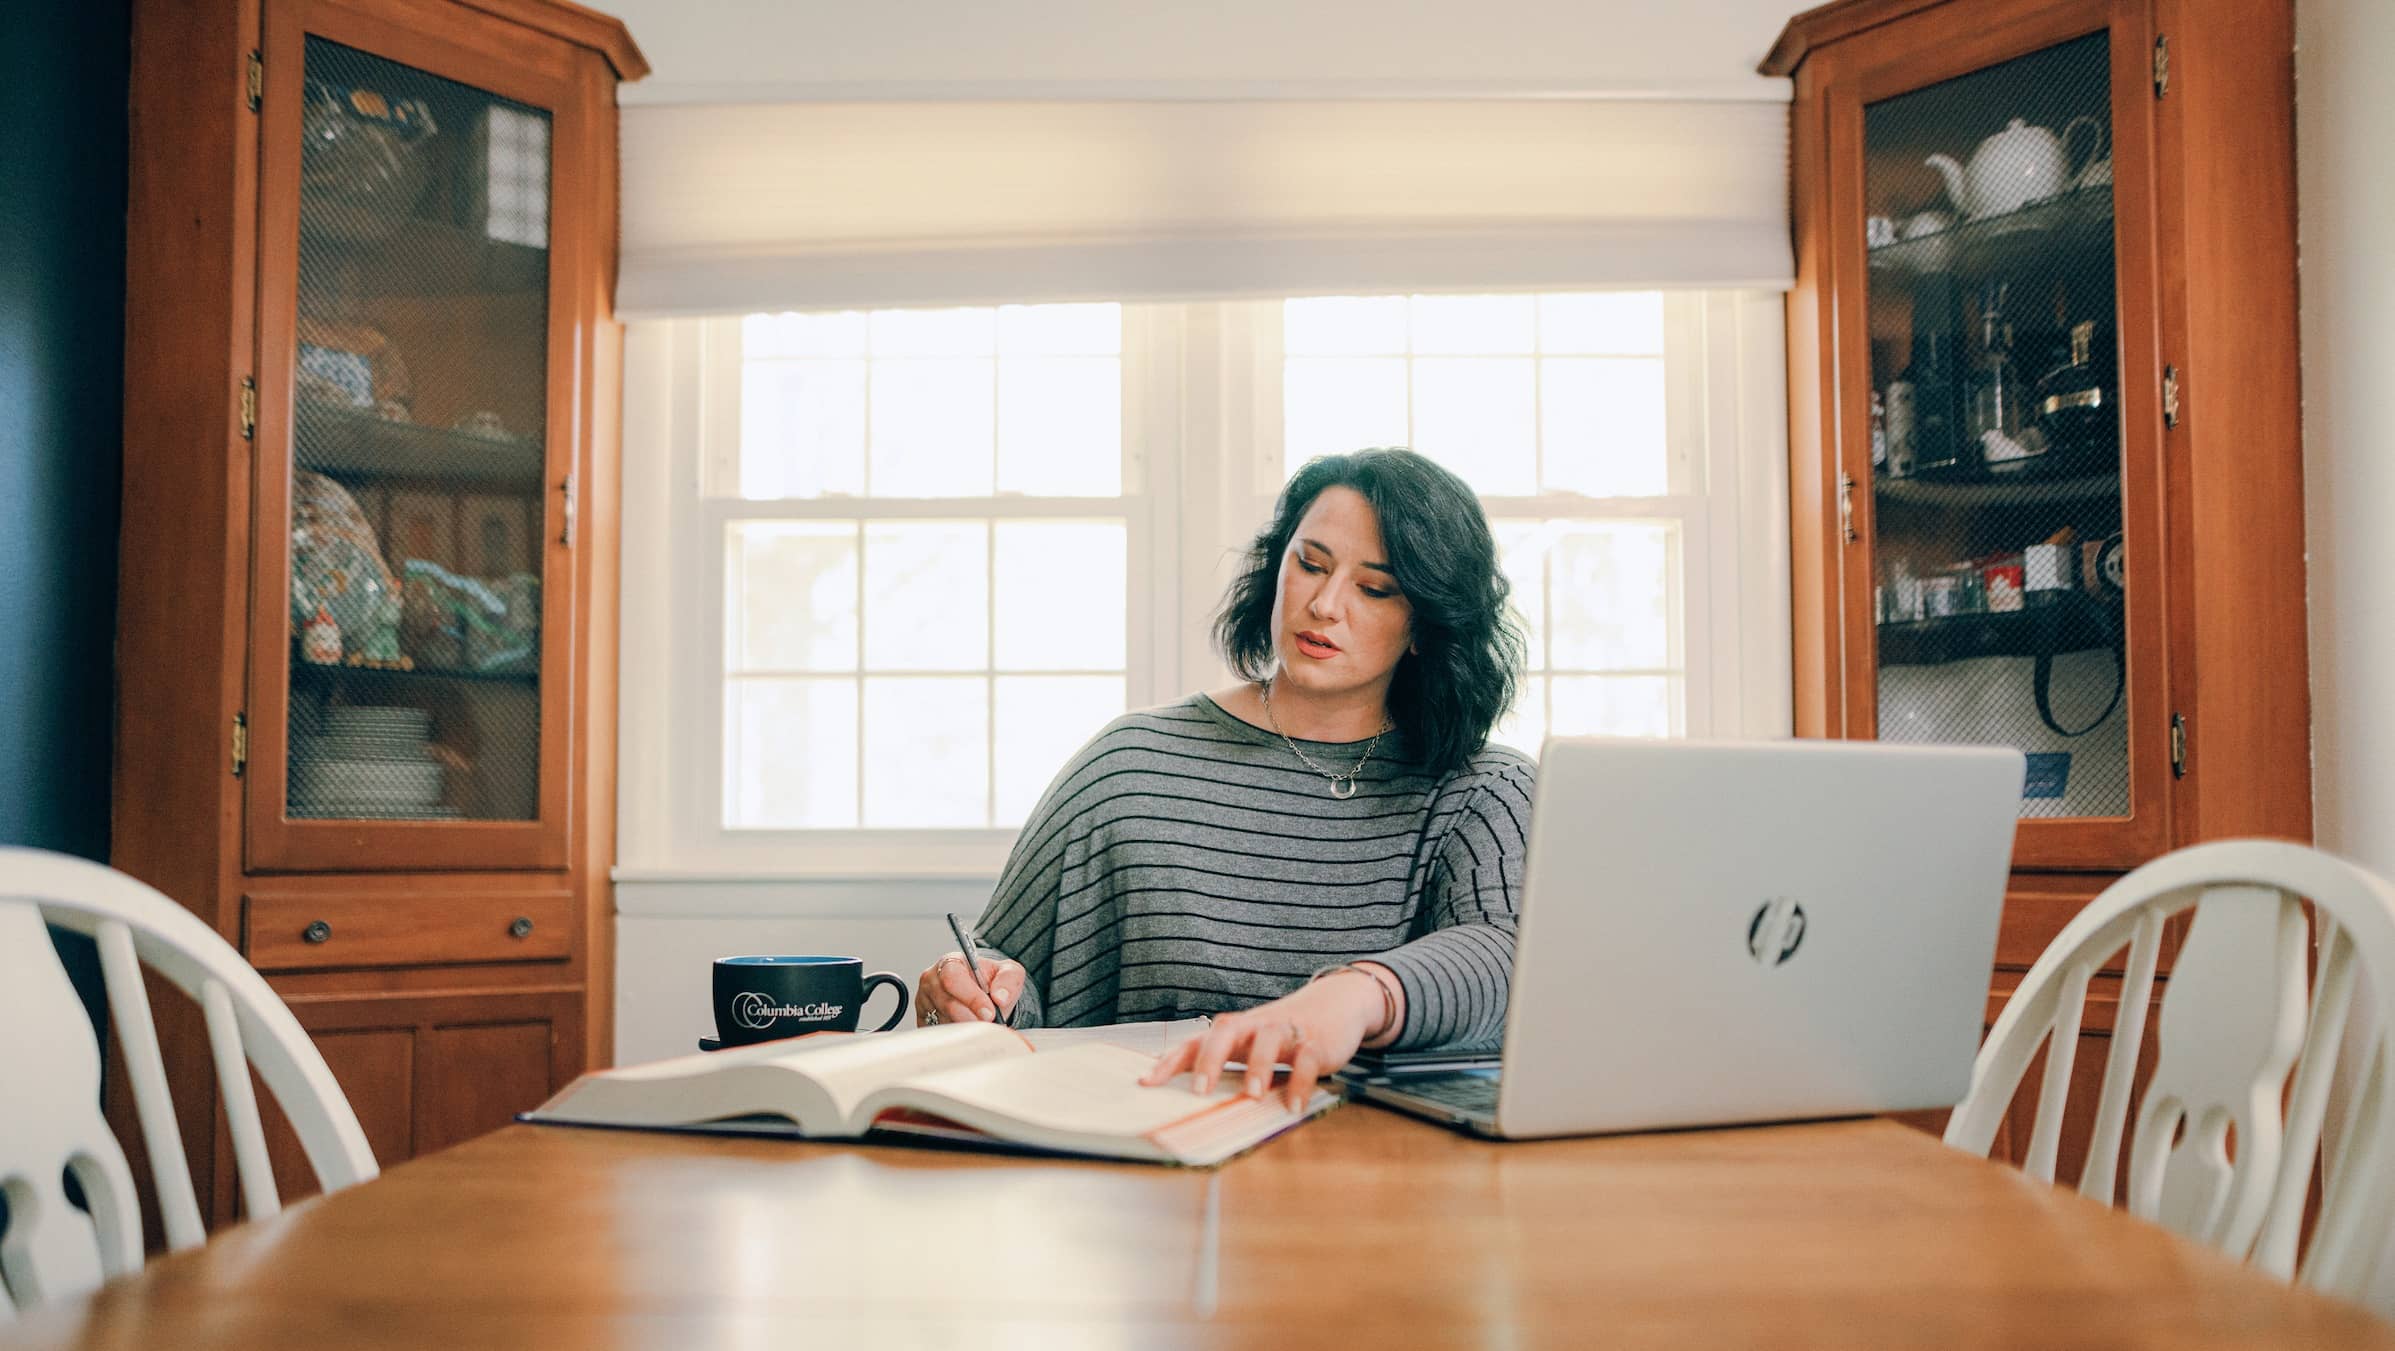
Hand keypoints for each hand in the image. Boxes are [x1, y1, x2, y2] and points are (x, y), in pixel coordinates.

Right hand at [915, 952, 1024, 1025]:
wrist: (981, 991)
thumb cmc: (990, 980)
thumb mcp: (1008, 972)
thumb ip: (1009, 980)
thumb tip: (1000, 997)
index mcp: (950, 963)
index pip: (954, 979)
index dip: (972, 998)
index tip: (990, 1013)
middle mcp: (932, 980)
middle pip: (948, 1004)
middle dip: (972, 1018)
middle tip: (990, 1025)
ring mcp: (924, 1001)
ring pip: (944, 1022)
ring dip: (966, 1028)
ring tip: (981, 1025)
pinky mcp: (922, 1020)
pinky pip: (939, 1034)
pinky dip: (957, 1036)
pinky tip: (968, 1031)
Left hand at [1140, 969, 1390, 1110]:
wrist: (1338, 1002)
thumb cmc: (1284, 1030)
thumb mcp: (1253, 1043)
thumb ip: (1230, 1063)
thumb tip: (1192, 1097)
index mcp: (1237, 1030)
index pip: (1198, 1040)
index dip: (1171, 1061)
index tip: (1148, 1083)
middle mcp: (1257, 1026)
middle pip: (1227, 1030)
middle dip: (1210, 1059)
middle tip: (1199, 1090)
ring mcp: (1287, 1031)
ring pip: (1268, 1039)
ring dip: (1258, 1066)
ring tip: (1252, 1095)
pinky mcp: (1318, 1042)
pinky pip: (1307, 1059)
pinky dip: (1300, 1083)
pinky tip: (1293, 1106)